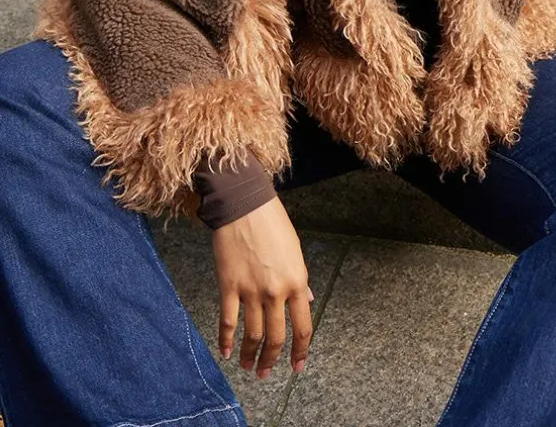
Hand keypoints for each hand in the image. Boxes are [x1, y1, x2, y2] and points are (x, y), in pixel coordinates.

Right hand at [211, 195, 313, 377]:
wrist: (243, 204)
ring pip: (253, 335)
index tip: (297, 367)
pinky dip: (226, 340)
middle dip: (272, 360)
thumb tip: (307, 300)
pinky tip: (226, 352)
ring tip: (248, 367)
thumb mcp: (295, 250)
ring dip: (250, 355)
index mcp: (296, 281)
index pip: (303, 327)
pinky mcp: (228, 286)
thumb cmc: (272, 223)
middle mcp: (276, 291)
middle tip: (266, 373)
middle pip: (276, 337)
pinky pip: (228, 321)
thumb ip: (300, 280)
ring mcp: (251, 290)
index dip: (300, 351)